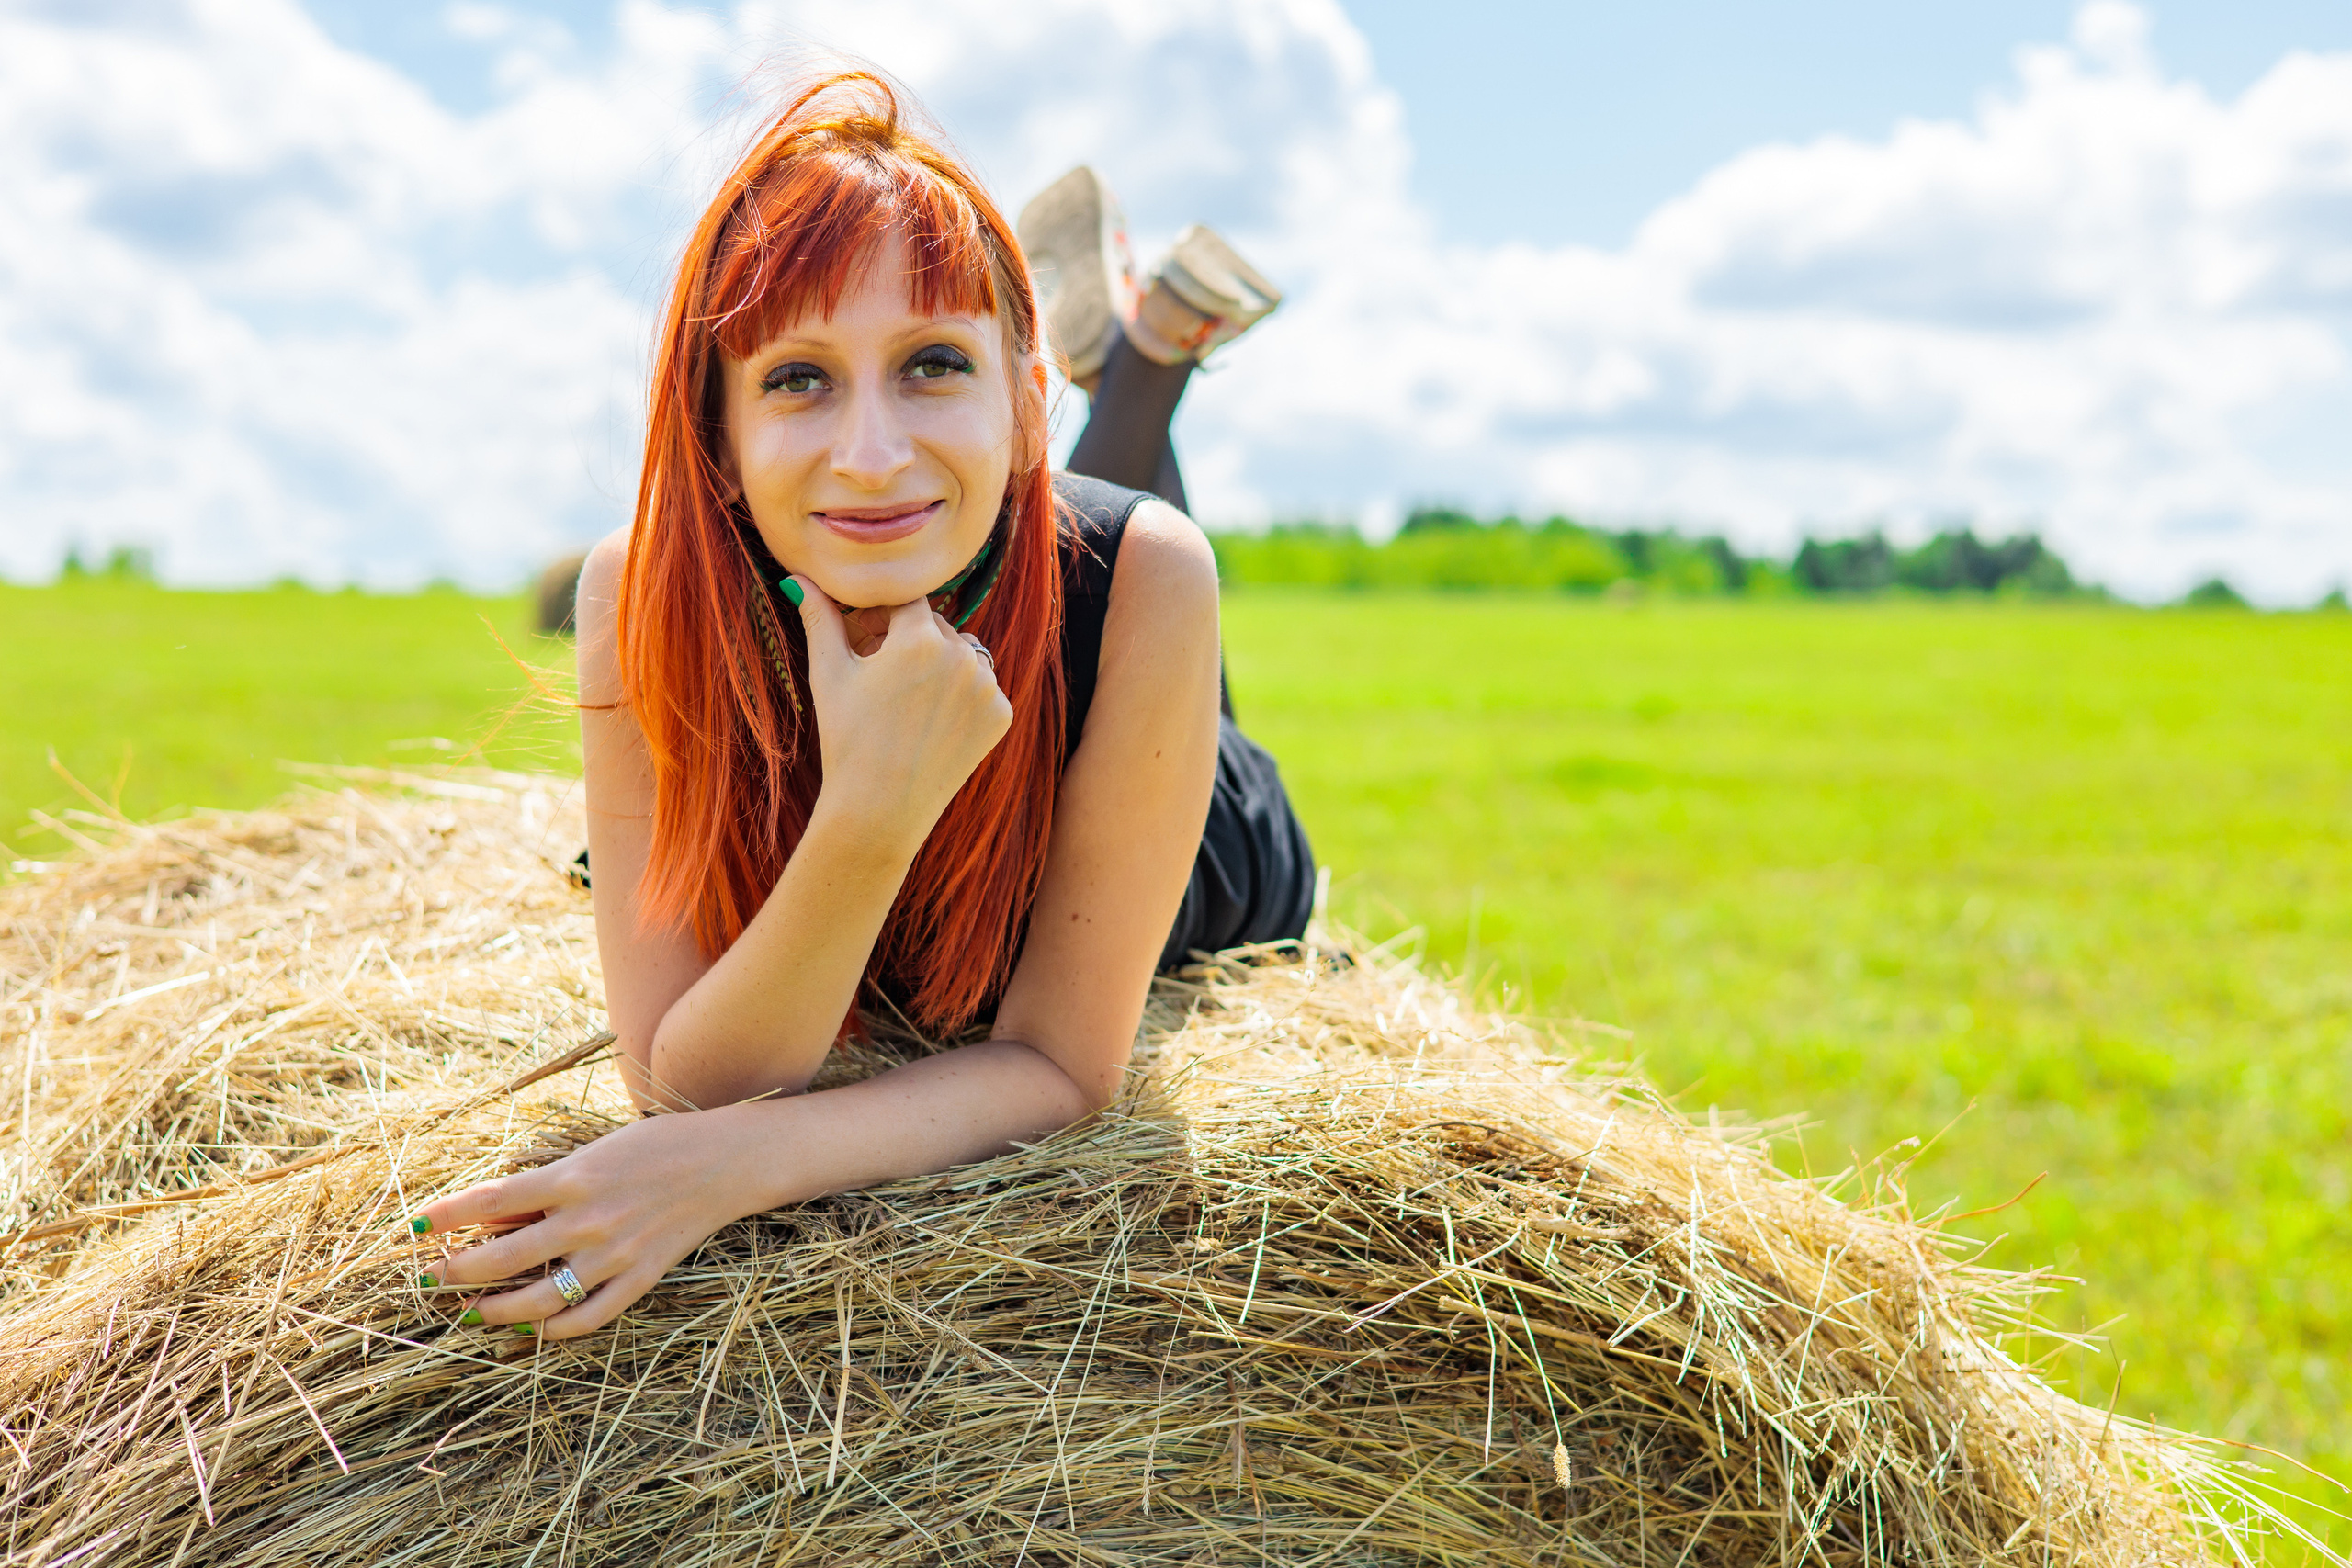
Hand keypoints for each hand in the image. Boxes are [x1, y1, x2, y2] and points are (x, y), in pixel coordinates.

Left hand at [415, 1107, 777, 1339]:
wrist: (726, 1161)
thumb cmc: (657, 1145)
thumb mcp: (596, 1151)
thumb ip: (548, 1186)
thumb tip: (495, 1219)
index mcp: (574, 1177)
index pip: (491, 1201)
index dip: (446, 1216)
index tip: (414, 1227)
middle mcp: (588, 1219)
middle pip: (502, 1258)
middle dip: (457, 1273)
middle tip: (434, 1280)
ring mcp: (615, 1254)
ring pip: (538, 1300)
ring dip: (496, 1311)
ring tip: (475, 1312)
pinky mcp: (640, 1278)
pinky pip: (587, 1318)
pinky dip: (554, 1331)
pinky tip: (535, 1330)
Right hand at [793, 579, 1011, 850]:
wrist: (880, 809)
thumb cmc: (847, 739)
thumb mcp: (829, 673)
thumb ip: (821, 618)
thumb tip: (796, 577)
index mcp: (920, 638)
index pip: (904, 600)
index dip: (880, 615)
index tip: (861, 637)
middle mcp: (962, 656)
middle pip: (934, 626)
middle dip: (906, 639)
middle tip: (875, 669)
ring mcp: (987, 687)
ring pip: (961, 654)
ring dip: (937, 663)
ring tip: (904, 696)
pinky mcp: (1000, 715)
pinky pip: (980, 687)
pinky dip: (959, 695)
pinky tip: (929, 719)